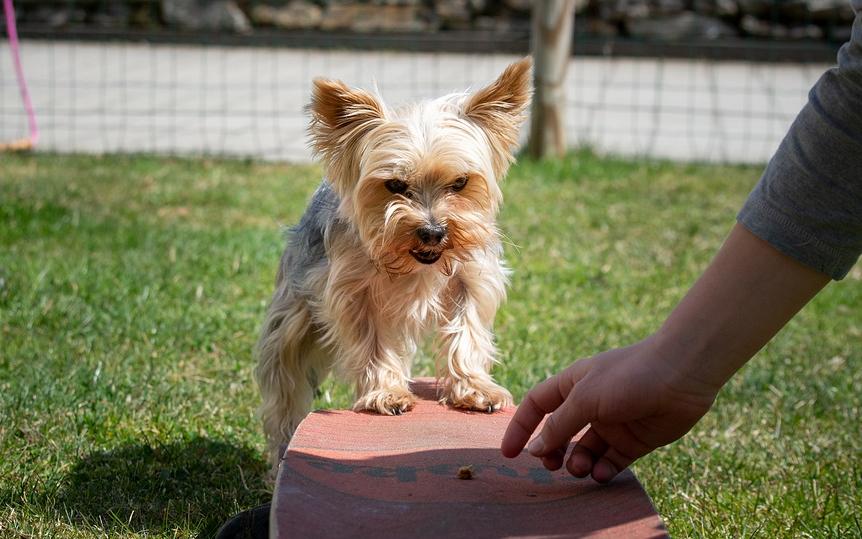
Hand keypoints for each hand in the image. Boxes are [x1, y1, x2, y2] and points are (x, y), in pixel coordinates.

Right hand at [500, 337, 717, 482]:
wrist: (682, 374)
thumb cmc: (629, 376)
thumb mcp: (585, 399)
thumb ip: (559, 426)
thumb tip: (535, 448)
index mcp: (573, 384)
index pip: (537, 406)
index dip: (521, 427)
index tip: (510, 453)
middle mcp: (590, 403)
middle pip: (559, 433)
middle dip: (552, 451)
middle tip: (551, 466)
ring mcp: (612, 422)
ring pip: (584, 450)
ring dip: (578, 462)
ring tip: (580, 468)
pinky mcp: (635, 439)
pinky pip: (611, 461)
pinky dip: (603, 470)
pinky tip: (602, 473)